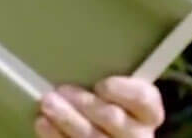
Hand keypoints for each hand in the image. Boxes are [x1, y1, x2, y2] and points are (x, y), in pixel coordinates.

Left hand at [35, 76, 163, 136]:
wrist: (106, 132)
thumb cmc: (108, 103)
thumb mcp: (116, 89)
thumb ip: (105, 78)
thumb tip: (76, 61)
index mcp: (147, 112)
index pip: (143, 99)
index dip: (122, 92)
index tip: (101, 85)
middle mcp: (137, 134)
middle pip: (113, 118)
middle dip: (85, 104)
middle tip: (62, 90)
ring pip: (93, 137)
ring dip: (67, 119)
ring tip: (48, 103)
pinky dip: (57, 135)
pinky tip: (43, 122)